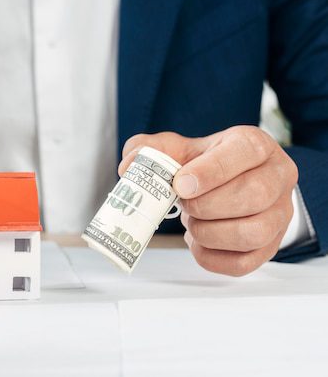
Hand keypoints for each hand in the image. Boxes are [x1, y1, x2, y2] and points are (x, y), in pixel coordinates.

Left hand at [119, 126, 297, 275]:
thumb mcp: (180, 148)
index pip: (244, 153)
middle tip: (183, 205)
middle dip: (207, 205)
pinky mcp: (270, 245)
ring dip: (210, 233)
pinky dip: (211, 258)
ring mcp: (279, 214)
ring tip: (191, 223)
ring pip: (253, 233)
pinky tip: (197, 243)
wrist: (228, 182)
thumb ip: (153, 150)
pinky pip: (244, 263)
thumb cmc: (206, 164)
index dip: (210, 172)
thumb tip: (129, 166)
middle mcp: (277, 177)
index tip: (180, 184)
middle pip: (253, 195)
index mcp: (255, 145)